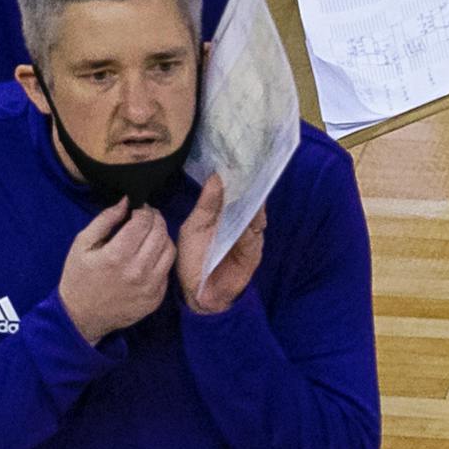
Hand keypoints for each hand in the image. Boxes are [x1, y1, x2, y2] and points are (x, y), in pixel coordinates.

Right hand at [59, 198, 175, 343]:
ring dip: (162, 236)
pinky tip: (149, 255)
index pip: (144, 221)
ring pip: (170, 250)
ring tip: (150, 234)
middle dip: (155, 219)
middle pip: (160, 233)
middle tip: (146, 217)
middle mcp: (138, 271)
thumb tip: (126, 201)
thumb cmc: (79, 277)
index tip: (138, 208)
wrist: (81, 317)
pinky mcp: (156, 298)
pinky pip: (167, 270)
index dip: (143, 209)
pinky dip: (161, 257)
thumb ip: (105, 219)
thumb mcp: (82, 244)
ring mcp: (150, 287)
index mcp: (118, 255)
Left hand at [177, 174, 265, 314]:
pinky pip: (255, 234)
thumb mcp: (194, 227)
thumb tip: (216, 176)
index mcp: (224, 214)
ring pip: (256, 214)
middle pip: (250, 200)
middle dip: (251, 183)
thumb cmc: (192, 260)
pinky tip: (252, 210)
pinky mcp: (254, 252)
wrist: (198, 294)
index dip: (239, 175)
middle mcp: (239, 223)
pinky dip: (254, 222)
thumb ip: (206, 205)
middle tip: (252, 162)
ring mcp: (249, 237)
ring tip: (253, 182)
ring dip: (255, 200)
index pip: (236, 191)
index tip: (240, 154)